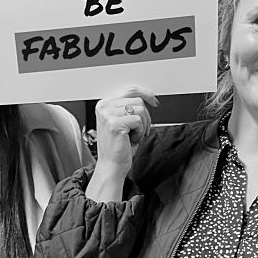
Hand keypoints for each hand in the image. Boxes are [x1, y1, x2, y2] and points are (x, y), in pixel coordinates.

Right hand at [86, 87, 157, 201]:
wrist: (112, 167)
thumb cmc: (118, 147)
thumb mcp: (123, 121)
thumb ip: (128, 107)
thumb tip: (146, 98)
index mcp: (104, 104)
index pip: (129, 90)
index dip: (145, 94)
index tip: (154, 101)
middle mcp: (104, 107)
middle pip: (137, 99)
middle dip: (145, 115)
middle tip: (142, 129)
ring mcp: (108, 114)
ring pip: (140, 109)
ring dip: (142, 125)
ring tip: (134, 135)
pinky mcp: (114, 124)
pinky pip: (138, 120)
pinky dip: (140, 132)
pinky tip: (132, 139)